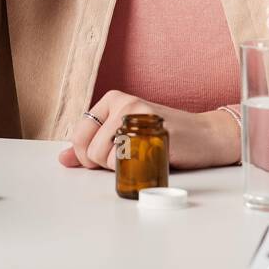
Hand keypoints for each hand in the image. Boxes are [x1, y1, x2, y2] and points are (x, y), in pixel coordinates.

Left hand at [57, 90, 241, 171]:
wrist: (205, 136)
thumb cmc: (166, 139)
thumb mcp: (124, 139)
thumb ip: (93, 146)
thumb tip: (63, 158)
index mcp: (111, 99)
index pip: (78, 135)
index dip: (86, 157)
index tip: (105, 160)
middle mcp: (121, 100)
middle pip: (88, 147)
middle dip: (102, 165)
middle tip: (128, 160)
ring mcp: (136, 111)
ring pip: (103, 154)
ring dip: (120, 168)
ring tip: (141, 158)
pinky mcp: (151, 126)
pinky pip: (124, 158)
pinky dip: (132, 169)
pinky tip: (148, 160)